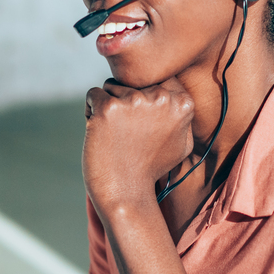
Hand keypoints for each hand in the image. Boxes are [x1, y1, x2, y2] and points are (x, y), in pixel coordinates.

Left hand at [83, 77, 193, 213]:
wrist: (127, 194)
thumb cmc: (151, 169)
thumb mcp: (182, 143)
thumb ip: (181, 115)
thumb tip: (172, 93)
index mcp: (182, 103)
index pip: (157, 79)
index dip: (144, 99)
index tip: (142, 123)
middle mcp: (161, 97)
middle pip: (133, 81)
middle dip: (126, 101)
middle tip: (127, 132)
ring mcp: (134, 101)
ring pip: (112, 86)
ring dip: (109, 107)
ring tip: (115, 135)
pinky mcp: (108, 108)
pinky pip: (93, 94)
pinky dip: (91, 111)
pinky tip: (100, 132)